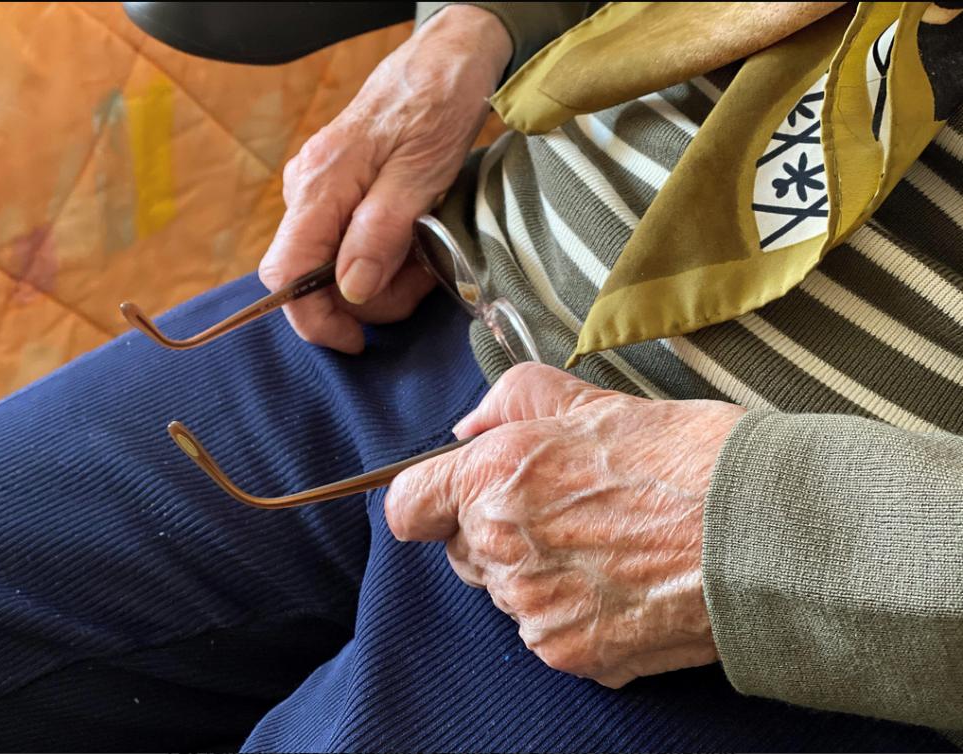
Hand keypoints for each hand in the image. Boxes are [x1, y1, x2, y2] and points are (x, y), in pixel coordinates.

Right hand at [258, 6, 512, 351]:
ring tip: (425, 259)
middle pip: (312, 277)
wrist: (444, 61)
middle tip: (419, 285)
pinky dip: (382, 257)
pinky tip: (413, 244)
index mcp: (320, 186)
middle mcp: (308, 189)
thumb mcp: (419, 175)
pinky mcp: (338, 191)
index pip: (287, 274)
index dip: (314, 319)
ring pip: (333, 265)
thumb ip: (381, 233)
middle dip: (366, 299)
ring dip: (381, 278)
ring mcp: (320, 190)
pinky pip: (347, 242)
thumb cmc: (435, 106)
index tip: (355, 342)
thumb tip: (349, 289)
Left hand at [385, 363, 745, 686]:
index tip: (456, 496)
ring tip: (608, 545)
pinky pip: (547, 634)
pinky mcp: (571, 654)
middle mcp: (503, 547)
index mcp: (495, 477)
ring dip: (539, 574)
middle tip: (566, 510)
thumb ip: (510, 402)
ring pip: (507, 594)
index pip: (408, 506)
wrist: (763, 531)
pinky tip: (624, 583)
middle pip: (462, 551)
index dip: (431, 498)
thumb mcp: (592, 401)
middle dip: (497, 532)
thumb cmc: (686, 459)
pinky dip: (575, 614)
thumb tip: (468, 428)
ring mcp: (536, 609)